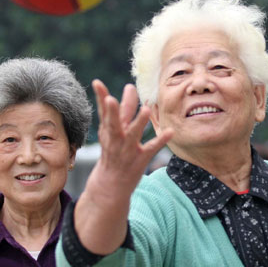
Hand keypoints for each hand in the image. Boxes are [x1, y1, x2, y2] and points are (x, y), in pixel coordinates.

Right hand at [90, 80, 171, 196]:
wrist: (110, 184)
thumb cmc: (112, 152)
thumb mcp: (110, 133)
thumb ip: (117, 111)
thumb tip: (124, 88)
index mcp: (109, 131)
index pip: (104, 111)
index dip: (100, 97)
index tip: (97, 82)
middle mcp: (117, 139)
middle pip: (114, 123)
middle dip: (113, 111)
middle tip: (112, 98)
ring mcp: (128, 149)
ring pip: (133, 134)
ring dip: (139, 123)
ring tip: (147, 110)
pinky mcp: (141, 159)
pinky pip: (151, 148)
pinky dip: (160, 140)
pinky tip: (170, 131)